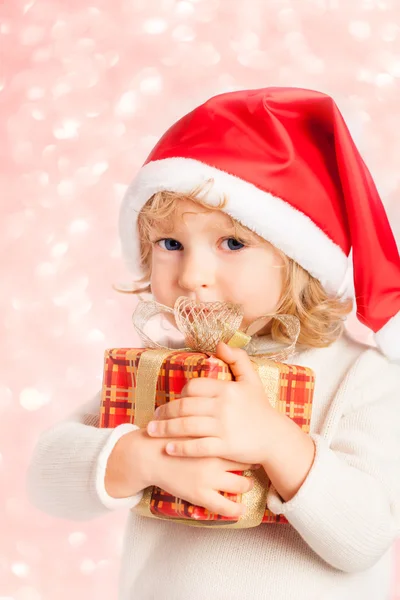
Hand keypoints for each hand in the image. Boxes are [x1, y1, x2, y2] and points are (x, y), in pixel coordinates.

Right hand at [105, 428, 256, 517]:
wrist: (149, 456)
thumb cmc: (170, 436)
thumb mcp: (191, 421)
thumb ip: (209, 416)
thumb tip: (225, 405)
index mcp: (213, 438)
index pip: (242, 441)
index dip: (250, 444)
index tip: (254, 445)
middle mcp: (214, 457)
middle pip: (246, 462)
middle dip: (252, 463)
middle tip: (255, 464)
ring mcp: (208, 478)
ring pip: (241, 484)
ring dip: (246, 484)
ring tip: (246, 483)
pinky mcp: (200, 494)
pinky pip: (225, 506)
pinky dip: (236, 509)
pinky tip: (240, 509)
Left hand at [146, 342, 277, 464]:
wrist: (275, 438)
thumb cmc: (260, 407)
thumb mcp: (252, 379)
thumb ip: (237, 358)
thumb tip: (219, 344)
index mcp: (227, 389)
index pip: (194, 387)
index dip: (180, 393)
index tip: (174, 400)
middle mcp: (224, 407)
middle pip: (185, 406)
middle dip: (165, 412)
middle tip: (154, 416)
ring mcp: (224, 428)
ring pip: (187, 426)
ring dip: (165, 429)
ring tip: (152, 431)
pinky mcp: (225, 447)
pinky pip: (197, 447)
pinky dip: (181, 448)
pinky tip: (168, 449)